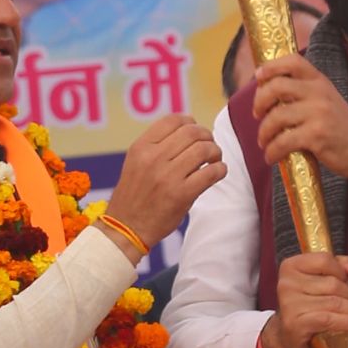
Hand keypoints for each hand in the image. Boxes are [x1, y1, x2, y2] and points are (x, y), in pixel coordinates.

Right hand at [104, 115, 226, 249]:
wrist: (126, 228)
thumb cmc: (135, 195)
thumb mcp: (136, 162)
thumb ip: (157, 145)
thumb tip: (190, 128)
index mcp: (141, 147)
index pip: (174, 120)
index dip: (192, 122)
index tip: (196, 133)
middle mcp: (153, 158)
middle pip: (193, 132)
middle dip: (207, 137)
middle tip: (209, 148)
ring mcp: (167, 176)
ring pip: (205, 149)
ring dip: (216, 152)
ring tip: (214, 161)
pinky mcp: (182, 194)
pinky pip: (212, 172)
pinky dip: (221, 169)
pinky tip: (217, 173)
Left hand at [254, 54, 347, 199]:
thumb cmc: (343, 130)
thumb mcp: (328, 101)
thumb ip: (305, 94)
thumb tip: (270, 96)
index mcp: (321, 81)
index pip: (292, 61)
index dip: (270, 67)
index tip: (259, 78)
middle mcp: (319, 93)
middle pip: (276, 87)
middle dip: (259, 102)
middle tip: (258, 115)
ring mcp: (318, 113)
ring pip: (276, 117)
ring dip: (264, 133)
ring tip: (265, 143)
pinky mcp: (317, 135)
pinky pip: (283, 142)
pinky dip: (272, 151)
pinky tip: (272, 157)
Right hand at [261, 252, 347, 347]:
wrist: (288, 336)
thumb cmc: (307, 304)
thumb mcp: (320, 279)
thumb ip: (339, 267)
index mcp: (291, 266)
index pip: (325, 260)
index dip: (341, 270)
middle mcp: (287, 283)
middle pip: (333, 283)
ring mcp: (290, 304)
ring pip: (334, 302)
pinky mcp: (295, 324)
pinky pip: (328, 319)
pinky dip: (346, 321)